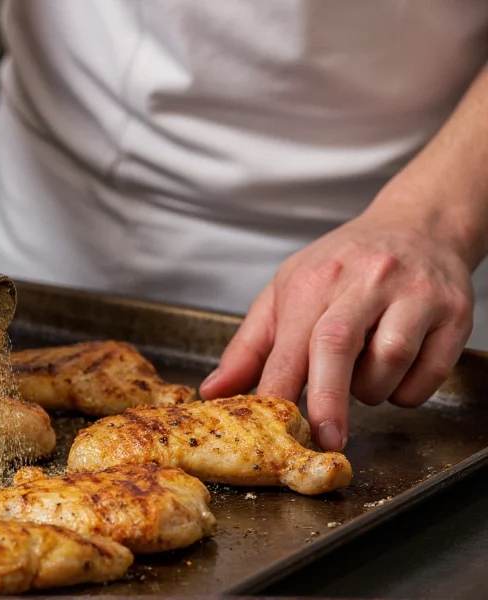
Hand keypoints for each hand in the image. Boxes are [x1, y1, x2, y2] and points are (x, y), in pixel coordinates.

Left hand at [199, 202, 474, 451]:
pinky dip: (410, 389)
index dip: (279, 389)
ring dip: (373, 389)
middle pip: (337, 346)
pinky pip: (431, 370)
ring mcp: (412, 294)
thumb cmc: (343, 266)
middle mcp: (363, 280)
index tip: (272, 429)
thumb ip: (249, 346)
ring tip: (362, 378)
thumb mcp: (286, 291)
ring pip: (390, 360)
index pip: (290, 343)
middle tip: (325, 440)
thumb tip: (213, 391)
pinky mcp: (453, 311)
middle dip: (327, 400)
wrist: (419, 225)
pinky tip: (396, 374)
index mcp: (314, 279)